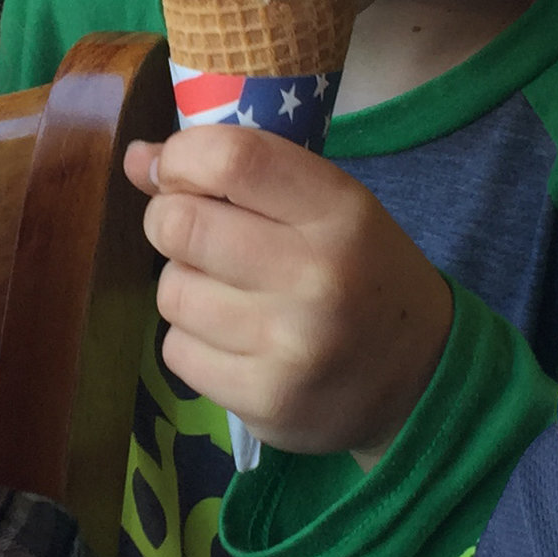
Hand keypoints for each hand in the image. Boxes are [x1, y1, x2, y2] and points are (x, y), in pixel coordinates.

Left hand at [125, 125, 450, 465]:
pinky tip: (237, 343)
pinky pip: (178, 351)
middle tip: (196, 235)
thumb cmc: (361, 272)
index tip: (176, 170)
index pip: (231, 158)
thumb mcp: (327, 207)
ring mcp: (290, 345)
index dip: (182, 157)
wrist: (420, 375)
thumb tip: (137, 157)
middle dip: (170, 222)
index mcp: (339, 212)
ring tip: (231, 296)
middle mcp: (317, 276)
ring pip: (172, 292)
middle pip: (180, 225)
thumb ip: (242, 174)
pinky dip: (194, 342)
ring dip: (185, 287)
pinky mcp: (265, 400)